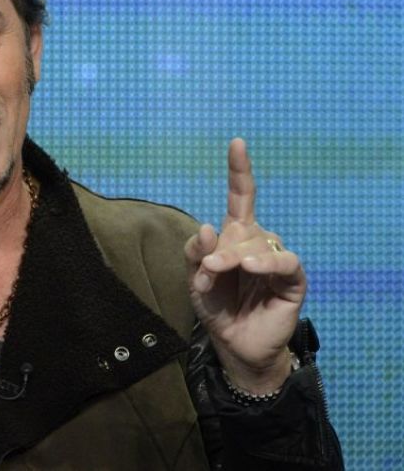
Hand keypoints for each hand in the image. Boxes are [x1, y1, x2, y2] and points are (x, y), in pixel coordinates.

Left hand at [185, 138, 305, 392]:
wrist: (233, 344)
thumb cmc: (217, 306)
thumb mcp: (195, 279)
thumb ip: (196, 253)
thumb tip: (208, 227)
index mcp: (234, 235)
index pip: (241, 196)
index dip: (239, 170)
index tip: (236, 143)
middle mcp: (257, 241)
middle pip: (240, 227)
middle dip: (219, 250)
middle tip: (206, 273)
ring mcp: (275, 259)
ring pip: (256, 243)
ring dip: (233, 258)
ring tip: (218, 277)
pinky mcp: (292, 279)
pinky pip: (283, 261)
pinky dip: (266, 263)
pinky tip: (251, 267)